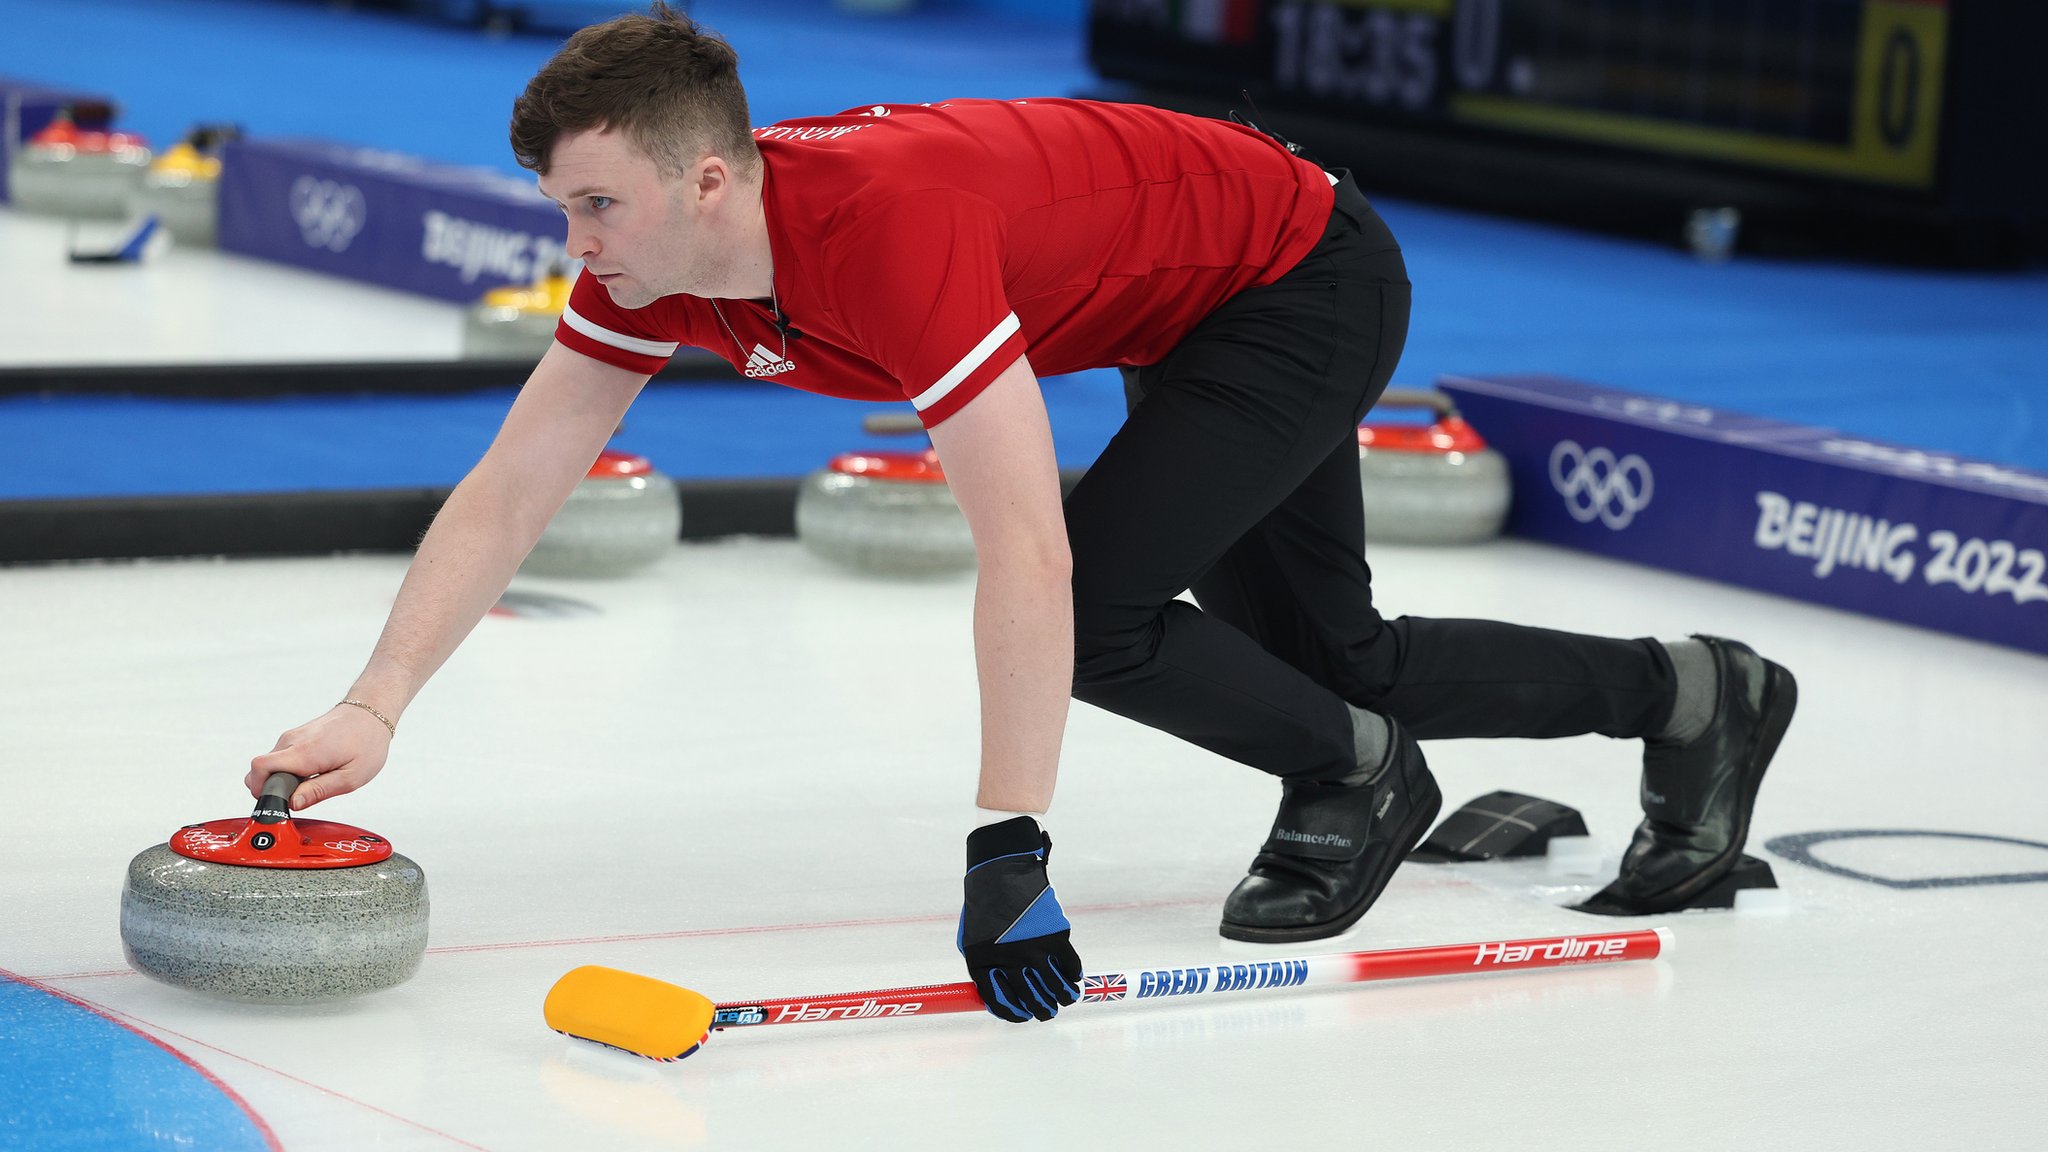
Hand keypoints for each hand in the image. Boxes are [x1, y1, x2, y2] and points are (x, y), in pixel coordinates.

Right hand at [245, 703, 393, 810]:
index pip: (260, 768)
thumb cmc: (367, 742)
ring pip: (269, 765)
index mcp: (304, 752)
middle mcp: (292, 741)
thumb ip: (319, 791)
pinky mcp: (294, 737)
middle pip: (259, 769)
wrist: (371, 712)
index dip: (262, 791)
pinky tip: (311, 773)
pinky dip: (287, 771)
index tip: (277, 803)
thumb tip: (293, 804)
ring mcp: (291, 737)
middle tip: (298, 796)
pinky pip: (279, 759)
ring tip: (311, 783)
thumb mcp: (351, 777)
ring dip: (281, 780)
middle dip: (271, 789)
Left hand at [957, 816, 1082, 1022]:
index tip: (1025, 1017)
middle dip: (1043, 1010)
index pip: (1000, 1002)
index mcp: (983, 964)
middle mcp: (1010, 962)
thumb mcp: (972, 939)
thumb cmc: (984, 907)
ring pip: (1056, 988)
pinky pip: (1070, 966)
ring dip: (1063, 997)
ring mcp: (1035, 950)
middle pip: (1032, 1000)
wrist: (1001, 871)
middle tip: (1049, 1012)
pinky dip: (1073, 974)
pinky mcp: (1055, 936)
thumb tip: (995, 998)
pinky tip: (1072, 977)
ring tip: (1065, 998)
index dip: (1015, 1015)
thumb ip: (984, 968)